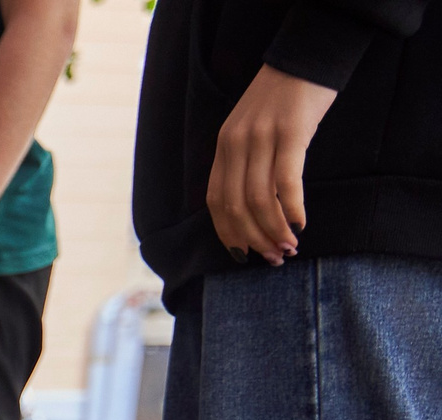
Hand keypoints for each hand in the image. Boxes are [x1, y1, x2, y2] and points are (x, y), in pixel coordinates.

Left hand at [208, 65, 336, 262]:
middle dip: (253, 238)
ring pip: (259, 199)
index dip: (229, 233)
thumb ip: (245, 162)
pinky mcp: (291, 132)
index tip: (245, 254)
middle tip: (274, 258)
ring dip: (274, 230)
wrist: (307, 57)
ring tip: (289, 247)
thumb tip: (252, 208)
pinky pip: (285, 181)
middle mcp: (236, 144)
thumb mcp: (252, 130)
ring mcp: (262, 138)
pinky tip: (300, 224)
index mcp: (223, 146)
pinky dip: (291, 208)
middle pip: (236, 206)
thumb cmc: (284, 99)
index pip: (216, 202)